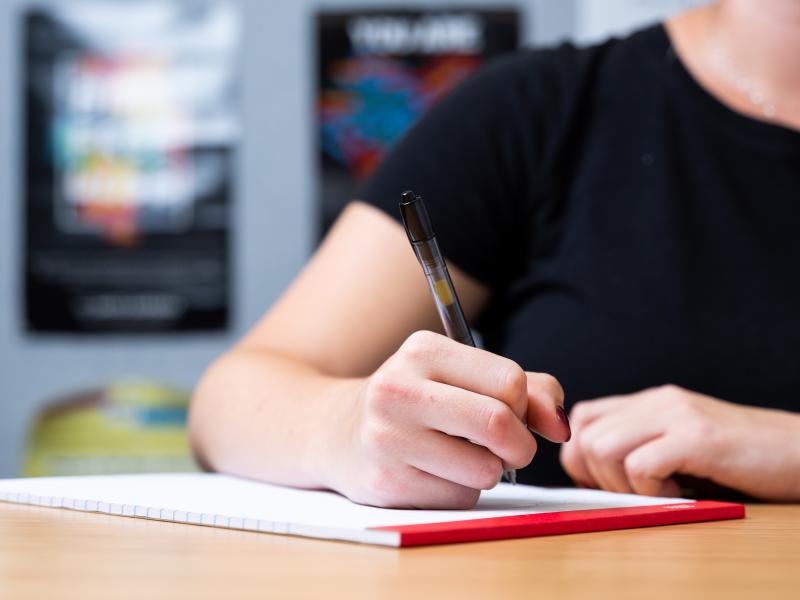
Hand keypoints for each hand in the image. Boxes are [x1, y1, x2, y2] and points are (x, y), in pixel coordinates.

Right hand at [328, 331, 569, 508]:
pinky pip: (459, 498)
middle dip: (519, 445)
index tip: (515, 415)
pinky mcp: (384, 482)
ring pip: (485, 471)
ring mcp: (386, 438)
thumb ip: (526, 389)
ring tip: (456, 456)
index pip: (510, 382)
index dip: (527, 407)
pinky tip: (429, 473)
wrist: (334, 431)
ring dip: (486, 471)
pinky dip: (459, 491)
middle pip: (500, 424)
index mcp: (424, 350)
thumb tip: (560, 425)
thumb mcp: (461, 375)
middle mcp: (399, 389)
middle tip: (508, 447)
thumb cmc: (416, 401)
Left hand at [560, 384, 799, 500]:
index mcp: (651, 402)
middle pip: (586, 435)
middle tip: (633, 493)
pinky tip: (682, 492)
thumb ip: (643, 447)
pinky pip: (641, 465)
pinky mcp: (698, 438)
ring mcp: (678, 416)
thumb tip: (593, 476)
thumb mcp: (682, 445)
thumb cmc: (743, 460)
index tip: (604, 483)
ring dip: (622, 484)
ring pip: (603, 447)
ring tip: (660, 491)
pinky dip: (651, 490)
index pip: (584, 417)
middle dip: (597, 476)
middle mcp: (659, 401)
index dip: (580, 456)